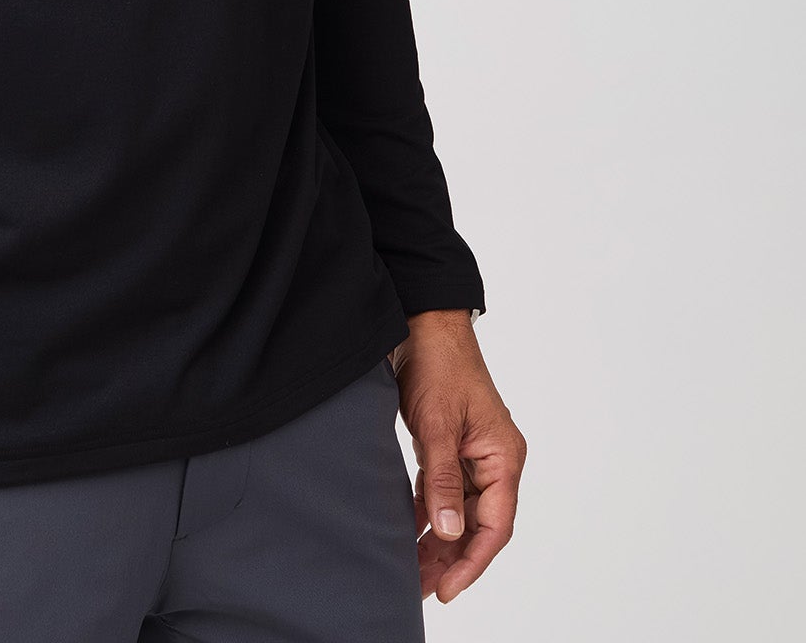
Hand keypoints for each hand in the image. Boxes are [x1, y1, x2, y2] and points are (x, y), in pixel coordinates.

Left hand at [388, 308, 526, 604]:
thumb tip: (448, 531)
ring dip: (437, 540)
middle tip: (422, 589)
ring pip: (458, 511)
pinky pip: (443, 491)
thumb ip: (442, 479)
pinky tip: (408, 534)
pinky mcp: (449, 447)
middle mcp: (493, 460)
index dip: (472, 561)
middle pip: (477, 524)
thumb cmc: (439, 363)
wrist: (421, 321)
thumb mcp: (437, 424)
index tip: (447, 588)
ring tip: (412, 572)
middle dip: (451, 558)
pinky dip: (427, 512)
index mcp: (503, 456)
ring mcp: (471, 454)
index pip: (495, 524)